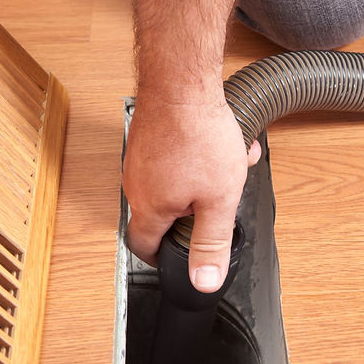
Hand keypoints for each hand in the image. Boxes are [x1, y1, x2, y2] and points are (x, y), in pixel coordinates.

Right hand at [122, 91, 260, 292]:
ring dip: (202, 181)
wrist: (182, 81)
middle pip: (161, 213)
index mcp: (149, 207)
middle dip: (195, 212)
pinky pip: (173, 157)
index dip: (159, 259)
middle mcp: (135, 183)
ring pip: (173, 182)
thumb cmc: (199, 135)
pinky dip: (197, 157)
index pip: (142, 247)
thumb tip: (203, 282)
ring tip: (228, 166)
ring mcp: (139, 158)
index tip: (173, 260)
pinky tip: (222, 144)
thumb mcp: (218, 201)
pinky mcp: (148, 136)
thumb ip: (211, 243)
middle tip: (218, 204)